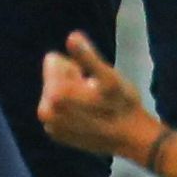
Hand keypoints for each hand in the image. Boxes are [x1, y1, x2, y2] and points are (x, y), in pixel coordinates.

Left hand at [37, 32, 161, 162]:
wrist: (132, 139)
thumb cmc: (122, 105)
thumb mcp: (109, 78)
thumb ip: (88, 56)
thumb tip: (72, 36)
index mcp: (55, 95)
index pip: (53, 61)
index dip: (76, 67)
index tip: (91, 81)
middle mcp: (44, 111)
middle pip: (53, 77)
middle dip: (73, 81)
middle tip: (94, 94)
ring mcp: (49, 125)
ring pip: (56, 93)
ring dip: (73, 95)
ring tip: (93, 106)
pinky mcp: (56, 135)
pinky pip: (58, 110)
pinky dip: (72, 110)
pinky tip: (89, 117)